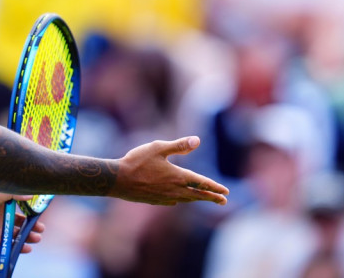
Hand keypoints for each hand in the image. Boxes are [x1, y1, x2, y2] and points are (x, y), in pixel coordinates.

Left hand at [0, 192, 44, 251]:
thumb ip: (12, 194)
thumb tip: (30, 195)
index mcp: (5, 202)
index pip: (22, 206)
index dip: (31, 211)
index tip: (41, 214)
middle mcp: (3, 214)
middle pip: (22, 221)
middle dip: (32, 226)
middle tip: (41, 229)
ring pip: (17, 233)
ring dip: (27, 237)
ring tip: (36, 239)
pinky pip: (8, 243)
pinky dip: (17, 246)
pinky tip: (25, 248)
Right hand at [109, 136, 228, 205]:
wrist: (117, 180)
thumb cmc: (137, 161)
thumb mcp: (158, 148)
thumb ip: (179, 145)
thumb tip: (197, 140)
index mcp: (178, 176)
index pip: (202, 183)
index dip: (215, 187)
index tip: (226, 192)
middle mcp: (174, 190)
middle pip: (197, 195)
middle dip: (212, 198)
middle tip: (224, 201)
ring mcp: (164, 197)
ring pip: (186, 200)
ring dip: (197, 199)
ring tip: (204, 199)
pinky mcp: (155, 201)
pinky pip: (172, 202)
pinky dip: (180, 200)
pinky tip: (178, 200)